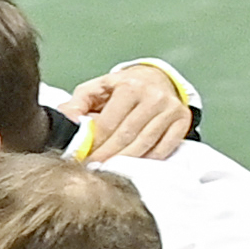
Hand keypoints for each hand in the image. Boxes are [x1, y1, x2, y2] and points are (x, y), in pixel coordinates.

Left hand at [64, 64, 193, 162]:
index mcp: (129, 86)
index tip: (82, 158)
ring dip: (125, 161)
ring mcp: (170, 109)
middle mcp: (153, 96)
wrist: (155, 78)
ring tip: (109, 170)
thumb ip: (76, 105)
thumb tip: (67, 123)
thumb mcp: (95, 89)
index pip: (108, 124)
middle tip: (92, 169)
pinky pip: (164, 148)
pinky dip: (147, 160)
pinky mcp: (182, 120)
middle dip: (106, 156)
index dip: (93, 144)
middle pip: (126, 136)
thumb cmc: (121, 87)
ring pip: (145, 144)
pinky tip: (133, 166)